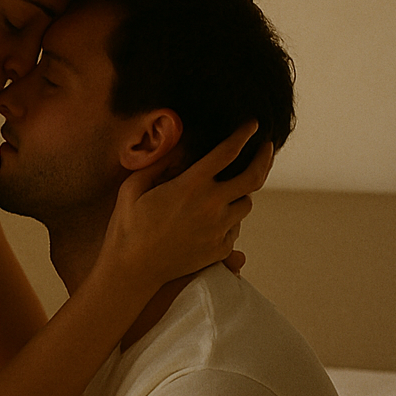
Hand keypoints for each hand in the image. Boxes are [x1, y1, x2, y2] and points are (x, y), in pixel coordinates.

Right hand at [104, 124, 271, 285]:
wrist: (132, 270)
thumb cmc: (128, 226)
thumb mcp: (134, 187)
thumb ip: (160, 163)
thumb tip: (180, 147)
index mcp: (191, 185)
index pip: (228, 152)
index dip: (243, 134)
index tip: (252, 124)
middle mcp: (211, 206)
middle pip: (254, 177)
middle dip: (265, 157)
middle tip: (267, 147)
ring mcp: (218, 230)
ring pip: (246, 204)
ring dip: (241, 193)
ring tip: (231, 188)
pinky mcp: (220, 249)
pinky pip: (235, 229)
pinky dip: (229, 220)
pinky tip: (215, 217)